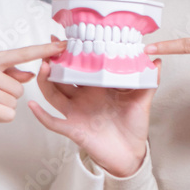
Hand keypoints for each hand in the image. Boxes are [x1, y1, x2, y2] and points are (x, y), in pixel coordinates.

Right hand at [28, 50, 160, 177]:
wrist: (131, 153)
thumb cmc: (134, 125)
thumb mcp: (143, 100)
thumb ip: (149, 80)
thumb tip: (156, 60)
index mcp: (97, 87)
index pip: (81, 66)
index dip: (73, 53)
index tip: (67, 36)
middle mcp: (82, 98)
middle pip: (62, 77)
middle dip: (54, 62)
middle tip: (49, 46)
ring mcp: (75, 113)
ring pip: (53, 95)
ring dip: (46, 82)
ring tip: (44, 67)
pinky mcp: (73, 129)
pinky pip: (53, 122)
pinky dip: (42, 115)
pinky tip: (32, 105)